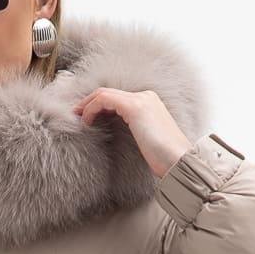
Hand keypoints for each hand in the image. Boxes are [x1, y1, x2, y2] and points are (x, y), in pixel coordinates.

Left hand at [72, 88, 193, 178]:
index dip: (98, 105)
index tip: (85, 118)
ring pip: (104, 93)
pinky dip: (91, 108)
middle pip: (109, 92)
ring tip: (78, 119)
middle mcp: (146, 96)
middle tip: (75, 115)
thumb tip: (115, 135)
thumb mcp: (147, 140)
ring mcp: (141, 100)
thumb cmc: (165, 158)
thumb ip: (134, 131)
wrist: (179, 160)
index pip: (117, 98)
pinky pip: (104, 100)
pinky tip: (86, 122)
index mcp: (150, 103)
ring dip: (87, 105)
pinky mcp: (135, 107)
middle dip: (89, 102)